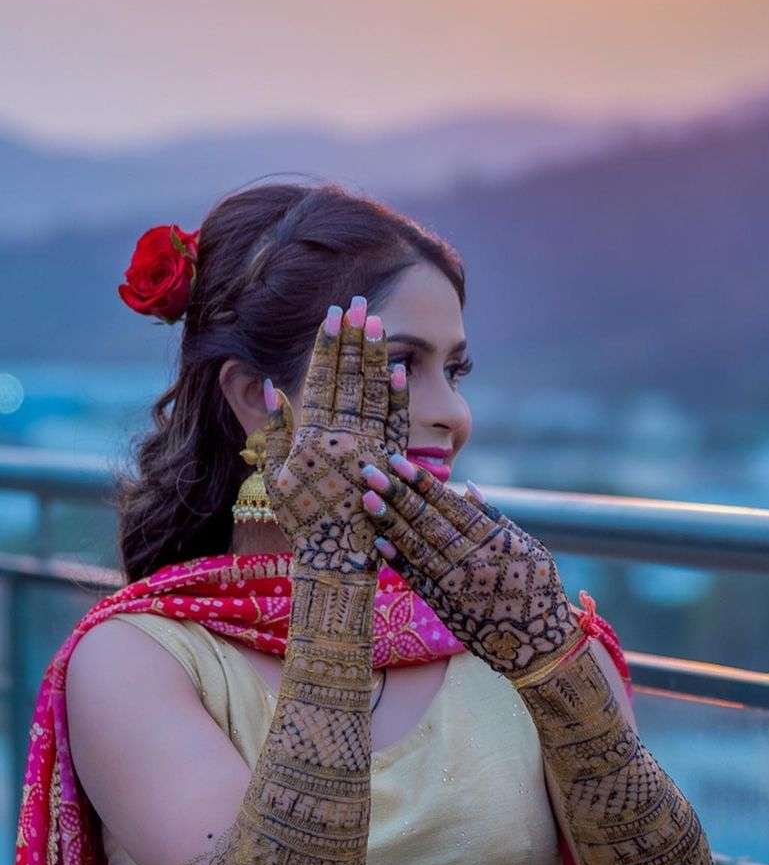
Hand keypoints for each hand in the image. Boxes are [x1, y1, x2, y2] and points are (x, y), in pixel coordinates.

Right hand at [261, 299, 409, 574]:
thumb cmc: (302, 521)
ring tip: (376, 324)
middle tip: (358, 304)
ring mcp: (370, 448)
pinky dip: (398, 396)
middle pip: (350, 378)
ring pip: (374, 394)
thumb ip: (275, 432)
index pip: (322, 380)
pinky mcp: (391, 463)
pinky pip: (396, 423)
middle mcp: (343, 437)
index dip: (328, 346)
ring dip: (376, 357)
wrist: (336, 560)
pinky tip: (400, 370)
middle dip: (354, 339)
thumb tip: (271, 387)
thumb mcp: (275, 477)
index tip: (332, 315)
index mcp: (312, 437)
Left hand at [356, 459, 580, 677]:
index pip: (449, 504)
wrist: (537, 645)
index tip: (399, 462)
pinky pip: (415, 577)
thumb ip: (496, 519)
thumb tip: (468, 488)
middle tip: (369, 470)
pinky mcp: (443, 604)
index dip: (422, 483)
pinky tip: (378, 540)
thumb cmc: (538, 589)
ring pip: (415, 545)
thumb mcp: (528, 547)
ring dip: (389, 521)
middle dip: (396, 494)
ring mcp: (452, 583)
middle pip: (426, 521)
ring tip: (367, 498)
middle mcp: (468, 559)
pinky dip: (396, 558)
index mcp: (491, 540)